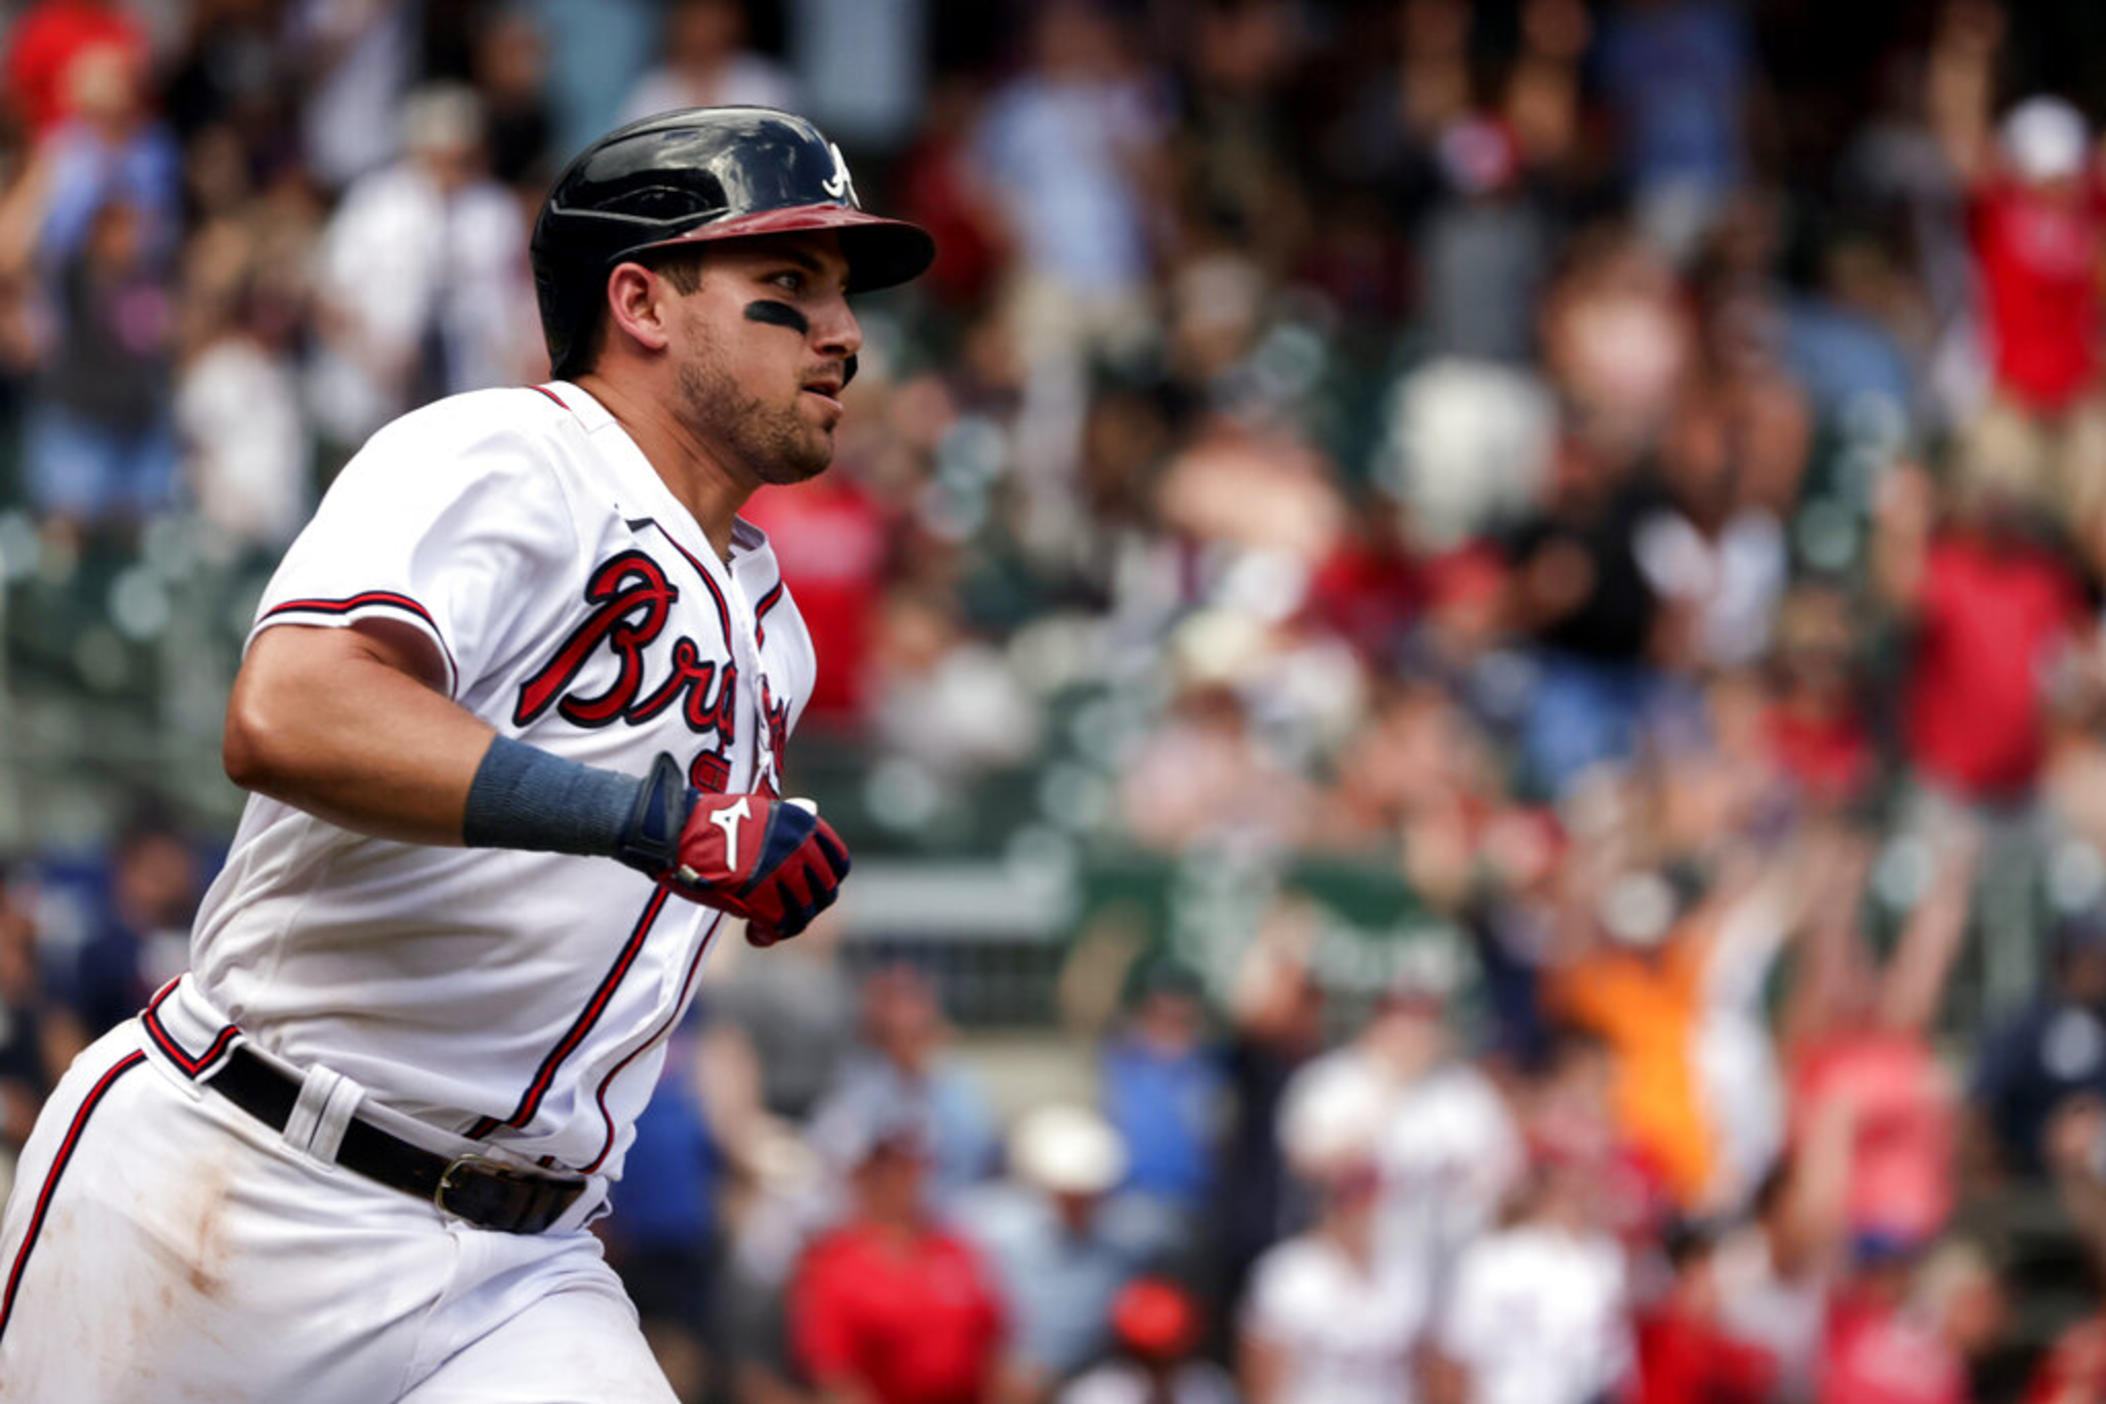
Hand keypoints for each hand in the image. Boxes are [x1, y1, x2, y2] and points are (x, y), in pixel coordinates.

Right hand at [617, 756, 849, 941]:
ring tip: (765, 926)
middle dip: (807, 908)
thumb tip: (807, 848)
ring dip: (787, 924)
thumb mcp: (759, 815)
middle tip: (785, 913)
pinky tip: (754, 935)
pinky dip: (767, 935)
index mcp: (801, 823)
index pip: (839, 863)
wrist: (676, 830)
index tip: (810, 892)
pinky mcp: (761, 896)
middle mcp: (799, 846)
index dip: (826, 883)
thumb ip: (786, 833)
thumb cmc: (710, 823)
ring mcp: (782, 872)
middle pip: (825, 893)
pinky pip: (778, 925)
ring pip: (803, 913)